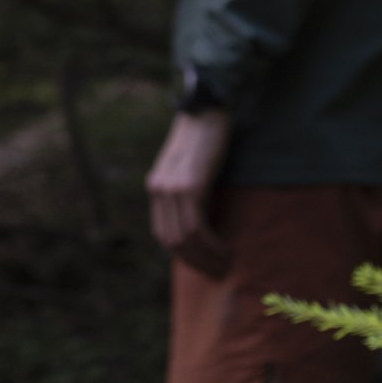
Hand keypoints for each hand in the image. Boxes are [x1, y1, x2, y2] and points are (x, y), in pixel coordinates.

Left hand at [146, 109, 232, 273]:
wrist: (209, 108)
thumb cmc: (208, 139)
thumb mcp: (192, 170)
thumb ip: (191, 194)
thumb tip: (205, 227)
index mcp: (156, 188)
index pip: (163, 234)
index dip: (185, 255)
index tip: (206, 265)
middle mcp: (158, 190)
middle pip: (170, 242)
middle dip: (195, 263)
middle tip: (218, 273)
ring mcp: (171, 188)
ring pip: (183, 239)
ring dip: (205, 258)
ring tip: (225, 266)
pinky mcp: (189, 185)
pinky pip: (195, 227)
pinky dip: (210, 244)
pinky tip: (225, 250)